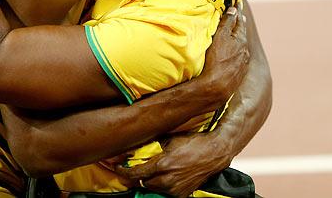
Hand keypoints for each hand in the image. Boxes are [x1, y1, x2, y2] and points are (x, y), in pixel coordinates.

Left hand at [114, 132, 230, 197]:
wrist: (214, 153)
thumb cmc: (193, 142)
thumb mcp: (170, 140)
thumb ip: (154, 146)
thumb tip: (139, 147)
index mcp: (163, 164)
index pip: (136, 173)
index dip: (124, 171)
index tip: (118, 168)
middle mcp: (167, 179)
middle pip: (143, 183)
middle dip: (136, 176)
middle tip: (132, 168)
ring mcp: (175, 189)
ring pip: (153, 188)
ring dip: (149, 181)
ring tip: (150, 171)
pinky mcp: (182, 194)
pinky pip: (165, 192)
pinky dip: (161, 185)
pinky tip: (164, 176)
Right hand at [195, 2, 249, 103]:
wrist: (217, 87)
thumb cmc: (216, 59)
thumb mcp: (220, 36)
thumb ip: (227, 22)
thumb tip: (234, 9)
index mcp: (241, 40)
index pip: (239, 21)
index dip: (237, 12)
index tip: (238, 3)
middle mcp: (245, 51)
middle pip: (241, 34)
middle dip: (239, 25)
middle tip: (237, 16)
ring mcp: (242, 64)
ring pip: (241, 47)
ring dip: (237, 39)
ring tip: (234, 34)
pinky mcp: (238, 74)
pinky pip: (238, 59)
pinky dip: (236, 52)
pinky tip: (232, 55)